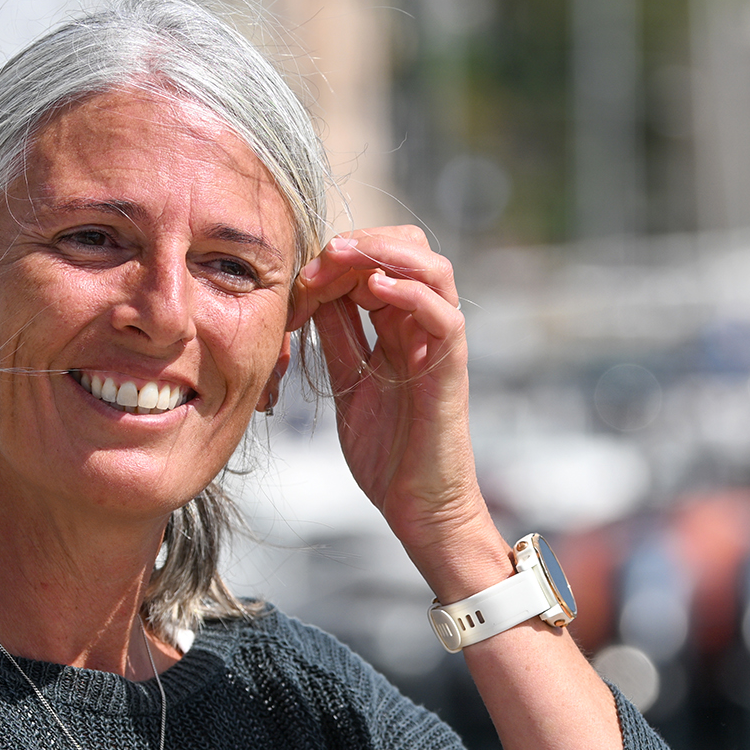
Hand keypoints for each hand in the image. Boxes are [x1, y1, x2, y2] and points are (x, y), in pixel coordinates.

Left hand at [289, 231, 509, 599]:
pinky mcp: (450, 370)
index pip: (376, 262)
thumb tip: (312, 295)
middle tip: (317, 262)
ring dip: (385, 254)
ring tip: (343, 259)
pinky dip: (412, 293)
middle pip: (407, 249)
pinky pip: (444, 316)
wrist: (416, 507)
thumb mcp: (348, 381)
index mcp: (397, 327)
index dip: (336, 258)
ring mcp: (439, 345)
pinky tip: (374, 291)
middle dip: (360, 243)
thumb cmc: (387, 453)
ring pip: (431, 269)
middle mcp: (422, 327)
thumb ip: (338, 338)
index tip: (299, 278)